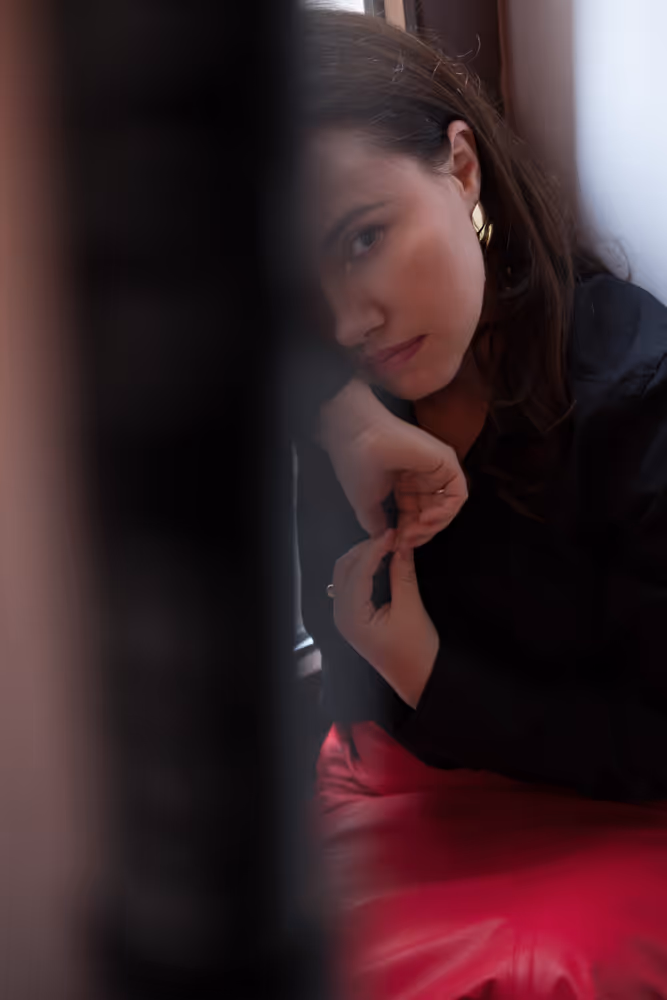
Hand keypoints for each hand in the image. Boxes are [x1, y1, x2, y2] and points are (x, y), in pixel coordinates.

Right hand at [320, 380, 466, 552]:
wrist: (356, 436)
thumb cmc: (356, 462)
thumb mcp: (366, 504)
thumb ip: (378, 524)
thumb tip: (388, 542)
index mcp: (404, 485)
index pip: (415, 517)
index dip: (408, 535)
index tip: (396, 546)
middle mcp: (422, 477)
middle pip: (433, 515)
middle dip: (421, 534)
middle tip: (405, 542)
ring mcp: (435, 469)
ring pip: (447, 508)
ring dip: (433, 527)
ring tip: (414, 532)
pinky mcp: (446, 462)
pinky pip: (457, 495)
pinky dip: (445, 513)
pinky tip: (426, 519)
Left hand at [331, 530, 438, 707]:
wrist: (420, 679)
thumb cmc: (416, 651)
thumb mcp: (411, 609)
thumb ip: (402, 574)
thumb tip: (402, 544)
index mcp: (350, 616)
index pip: (357, 570)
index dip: (375, 548)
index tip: (393, 532)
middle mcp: (341, 615)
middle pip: (344, 569)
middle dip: (365, 549)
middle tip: (390, 537)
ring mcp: (346, 616)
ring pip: (345, 574)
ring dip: (363, 557)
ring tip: (388, 545)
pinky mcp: (355, 617)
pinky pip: (352, 584)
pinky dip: (364, 568)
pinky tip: (382, 560)